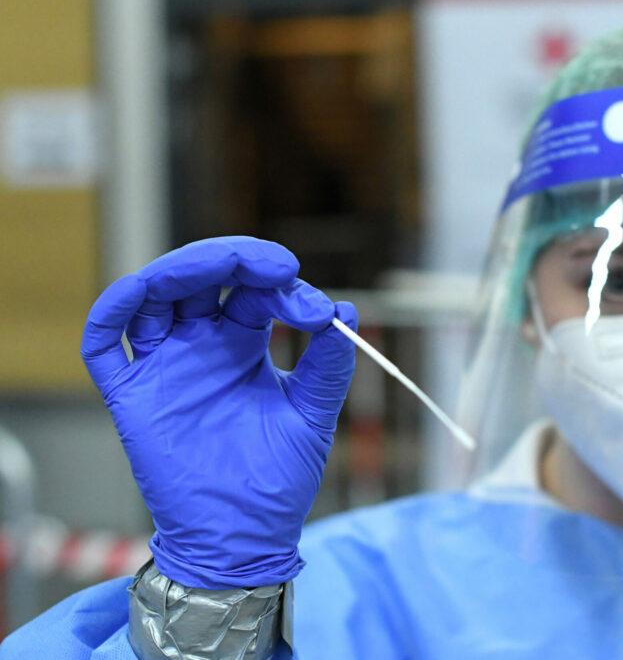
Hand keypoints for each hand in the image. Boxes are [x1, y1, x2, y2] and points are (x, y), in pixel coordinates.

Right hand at [80, 236, 356, 588]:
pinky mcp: (132, 396)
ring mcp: (163, 366)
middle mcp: (199, 345)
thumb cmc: (278, 477)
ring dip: (179, 270)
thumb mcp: (312, 413)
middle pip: (199, 278)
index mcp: (242, 343)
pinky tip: (140, 293)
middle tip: (274, 266)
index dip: (279, 284)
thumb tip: (346, 308)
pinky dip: (113, 311)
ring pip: (154, 296)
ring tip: (220, 264)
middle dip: (232, 259)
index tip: (315, 308)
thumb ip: (328, 364)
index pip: (251, 290)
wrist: (244, 535)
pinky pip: (105, 344)